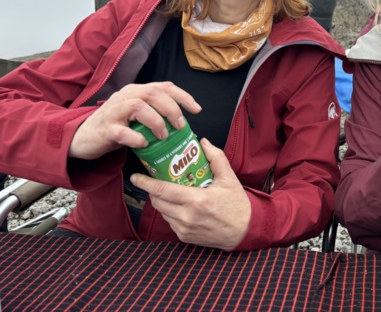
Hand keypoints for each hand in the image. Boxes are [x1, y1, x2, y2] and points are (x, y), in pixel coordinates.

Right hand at [70, 82, 201, 159]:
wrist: (82, 138)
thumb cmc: (115, 127)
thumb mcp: (136, 116)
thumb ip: (154, 113)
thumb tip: (181, 124)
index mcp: (136, 91)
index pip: (163, 86)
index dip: (183, 96)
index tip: (197, 109)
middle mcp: (125, 96)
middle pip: (153, 93)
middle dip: (172, 109)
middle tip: (180, 126)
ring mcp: (114, 111)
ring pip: (138, 106)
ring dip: (156, 121)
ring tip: (164, 135)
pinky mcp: (105, 129)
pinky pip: (122, 131)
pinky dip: (136, 138)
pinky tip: (144, 144)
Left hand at [131, 138, 251, 249]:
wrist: (244, 231)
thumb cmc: (237, 205)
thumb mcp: (229, 178)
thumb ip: (216, 157)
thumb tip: (202, 142)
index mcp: (197, 200)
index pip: (163, 190)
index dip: (146, 183)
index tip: (136, 176)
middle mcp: (187, 216)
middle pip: (157, 201)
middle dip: (152, 189)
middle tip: (154, 179)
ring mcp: (184, 228)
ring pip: (162, 211)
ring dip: (161, 200)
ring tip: (169, 190)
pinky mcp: (184, 237)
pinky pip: (169, 221)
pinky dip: (170, 211)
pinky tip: (180, 204)